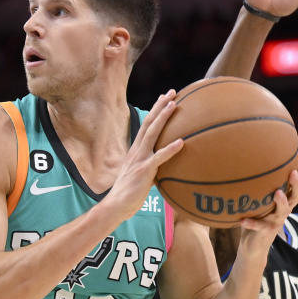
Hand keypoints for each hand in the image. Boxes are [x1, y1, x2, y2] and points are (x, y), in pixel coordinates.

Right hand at [107, 90, 183, 218]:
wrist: (116, 206)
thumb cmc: (128, 195)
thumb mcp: (140, 176)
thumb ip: (152, 168)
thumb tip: (166, 168)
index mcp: (135, 151)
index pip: (146, 126)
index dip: (155, 111)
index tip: (165, 98)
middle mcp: (137, 151)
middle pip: (149, 123)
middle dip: (160, 106)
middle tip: (172, 92)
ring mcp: (140, 160)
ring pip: (152, 134)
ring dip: (163, 118)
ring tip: (174, 105)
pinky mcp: (144, 171)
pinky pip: (159, 157)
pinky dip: (170, 149)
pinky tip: (181, 142)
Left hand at [239, 146, 297, 246]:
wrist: (253, 246)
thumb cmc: (254, 217)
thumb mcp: (256, 199)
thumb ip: (255, 184)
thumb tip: (243, 159)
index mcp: (285, 198)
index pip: (296, 179)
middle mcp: (284, 209)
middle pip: (297, 194)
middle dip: (296, 183)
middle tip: (293, 172)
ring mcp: (276, 221)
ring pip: (283, 211)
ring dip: (281, 202)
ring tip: (277, 193)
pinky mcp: (266, 232)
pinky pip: (259, 227)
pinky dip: (251, 223)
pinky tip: (243, 221)